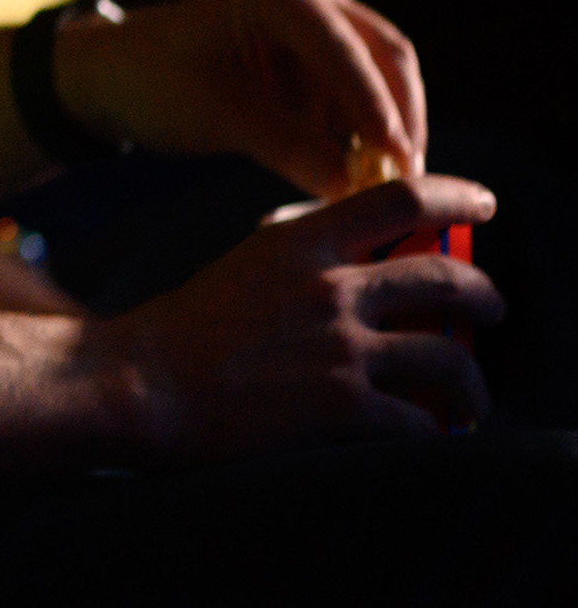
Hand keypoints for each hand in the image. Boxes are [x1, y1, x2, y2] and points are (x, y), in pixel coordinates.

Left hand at [65, 0, 425, 198]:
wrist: (116, 74)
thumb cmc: (156, 82)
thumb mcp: (223, 119)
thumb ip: (294, 152)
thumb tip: (360, 194)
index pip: (347, 52)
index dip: (378, 109)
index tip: (402, 164)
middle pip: (384, 56)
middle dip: (400, 120)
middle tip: (413, 184)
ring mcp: (320, 18)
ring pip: (382, 75)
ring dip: (391, 128)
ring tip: (397, 189)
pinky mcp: (321, 53)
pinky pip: (361, 92)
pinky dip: (367, 131)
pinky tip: (371, 176)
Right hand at [102, 174, 501, 463]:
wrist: (140, 383)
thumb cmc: (181, 329)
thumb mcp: (244, 265)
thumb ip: (301, 259)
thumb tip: (352, 267)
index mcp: (302, 244)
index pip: (400, 198)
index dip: (457, 196)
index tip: (485, 203)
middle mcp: (330, 289)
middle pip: (447, 278)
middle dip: (485, 296)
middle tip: (490, 309)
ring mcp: (340, 349)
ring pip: (449, 357)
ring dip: (473, 383)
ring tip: (470, 398)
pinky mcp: (340, 409)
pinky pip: (419, 421)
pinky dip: (433, 431)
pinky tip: (426, 434)